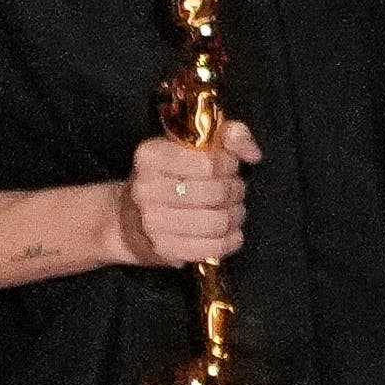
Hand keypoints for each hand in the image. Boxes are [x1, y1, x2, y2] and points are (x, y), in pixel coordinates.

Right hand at [114, 125, 252, 270]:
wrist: (130, 220)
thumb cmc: (170, 178)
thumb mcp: (192, 146)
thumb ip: (229, 136)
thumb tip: (253, 153)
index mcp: (151, 156)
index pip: (208, 164)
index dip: (229, 166)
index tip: (229, 167)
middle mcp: (146, 188)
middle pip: (217, 193)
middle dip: (235, 192)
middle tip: (234, 191)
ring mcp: (153, 221)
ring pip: (219, 222)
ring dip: (235, 216)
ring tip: (232, 210)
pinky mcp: (165, 248)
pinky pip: (214, 247)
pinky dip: (231, 240)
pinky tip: (230, 232)